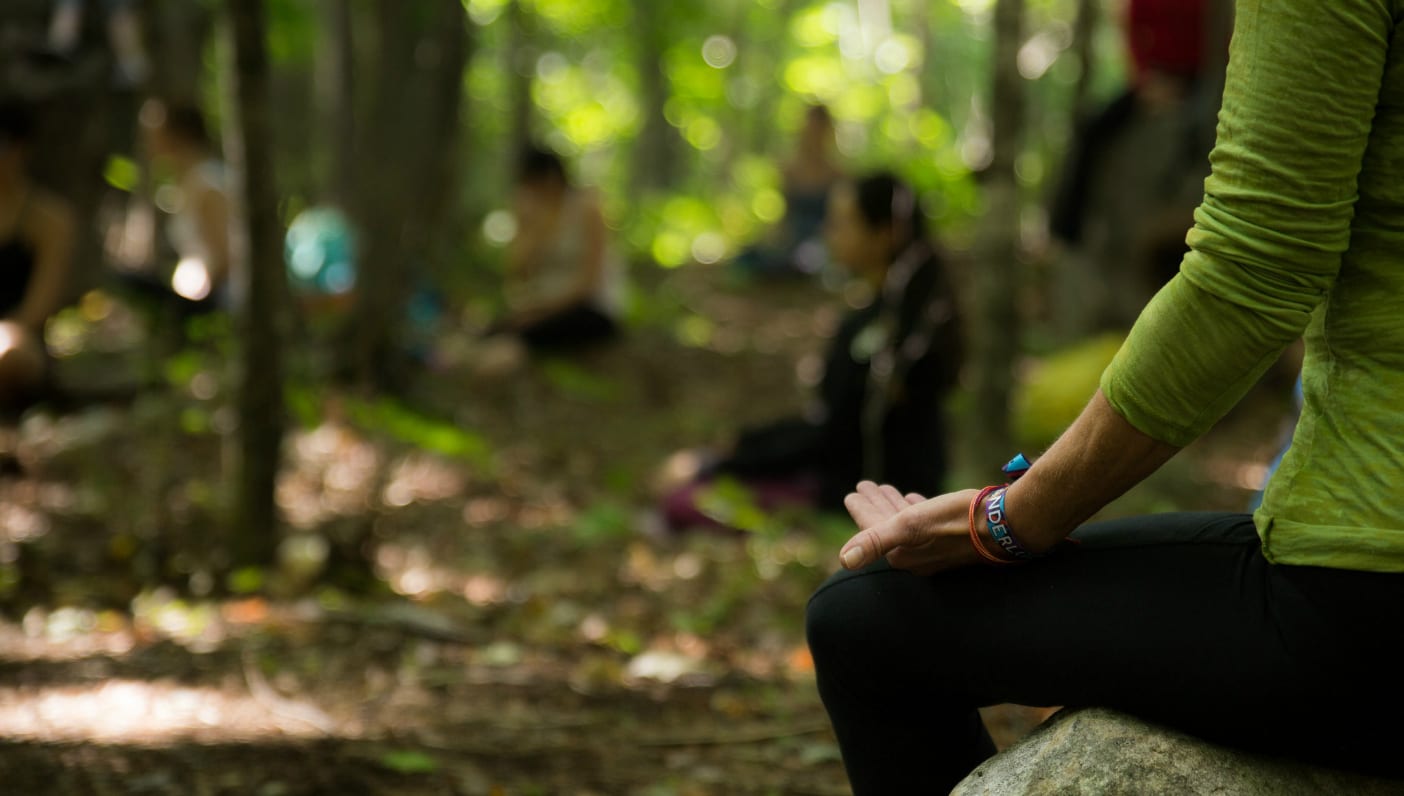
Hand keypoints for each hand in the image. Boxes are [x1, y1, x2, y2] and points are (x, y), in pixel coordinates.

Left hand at [839, 481, 983, 574]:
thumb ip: (876, 541)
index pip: (873, 530)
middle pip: (888, 527)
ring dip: (893, 506)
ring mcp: (937, 548)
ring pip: (907, 523)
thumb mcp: (911, 525)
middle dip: (875, 506)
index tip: (852, 493)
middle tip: (864, 486)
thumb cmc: (957, 521)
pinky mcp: (954, 539)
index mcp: (903, 554)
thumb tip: (844, 560)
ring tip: (886, 489)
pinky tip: (917, 499)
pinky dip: (917, 510)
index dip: (861, 510)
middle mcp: (918, 556)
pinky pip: (927, 523)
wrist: (1005, 523)